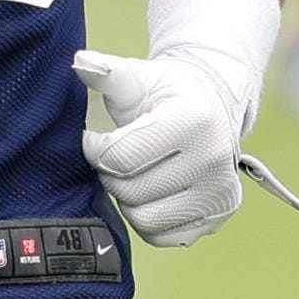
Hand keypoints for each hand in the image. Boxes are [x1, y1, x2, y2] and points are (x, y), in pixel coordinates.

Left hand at [73, 47, 250, 246]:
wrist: (212, 107)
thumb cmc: (166, 93)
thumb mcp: (137, 77)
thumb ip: (107, 73)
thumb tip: (79, 62)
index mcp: (192, 121)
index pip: (119, 157)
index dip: (94, 149)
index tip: (95, 139)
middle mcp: (214, 161)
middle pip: (130, 191)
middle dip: (111, 174)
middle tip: (116, 156)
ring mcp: (219, 194)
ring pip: (144, 220)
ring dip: (128, 199)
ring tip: (133, 173)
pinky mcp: (217, 219)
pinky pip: (161, 236)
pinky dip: (147, 218)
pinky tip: (151, 192)